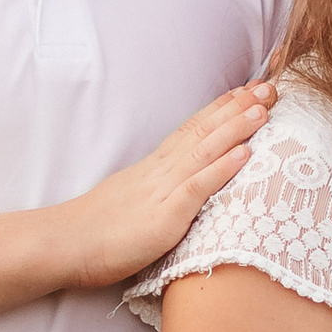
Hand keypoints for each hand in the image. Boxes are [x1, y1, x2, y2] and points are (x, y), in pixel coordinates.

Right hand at [58, 81, 275, 286]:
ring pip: (204, 151)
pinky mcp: (163, 216)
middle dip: (237, 107)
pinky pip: (196, 187)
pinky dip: (222, 168)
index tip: (246, 90)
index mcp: (153, 169)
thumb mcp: (130, 203)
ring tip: (263, 108)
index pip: (191, 130)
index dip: (220, 109)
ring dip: (236, 128)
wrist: (63, 245)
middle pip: (203, 131)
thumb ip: (154, 194)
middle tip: (268, 86)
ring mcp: (162, 191)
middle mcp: (160, 172)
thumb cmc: (93, 232)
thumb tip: (171, 194)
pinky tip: (245, 153)